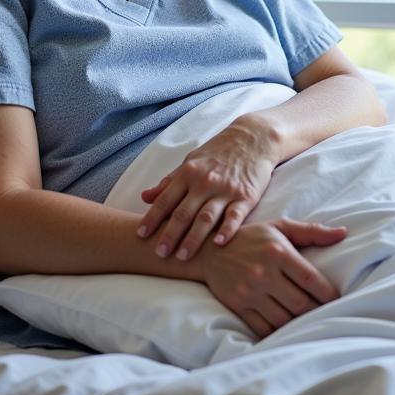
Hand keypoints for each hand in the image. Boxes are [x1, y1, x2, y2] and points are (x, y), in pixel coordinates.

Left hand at [137, 118, 278, 259]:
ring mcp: (226, 190)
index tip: (141, 235)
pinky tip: (218, 243)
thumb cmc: (219, 151)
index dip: (152, 218)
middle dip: (170, 235)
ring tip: (183, 257)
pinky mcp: (246, 196)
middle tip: (159, 254)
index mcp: (189, 173)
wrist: (253, 137)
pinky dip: (227, 230)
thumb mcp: (191, 160)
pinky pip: (235, 216)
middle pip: (184, 212)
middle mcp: (205, 182)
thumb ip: (169, 181)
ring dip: (193, 238)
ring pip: (206, 217)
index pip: (165, 199)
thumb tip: (144, 197)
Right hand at [198, 218, 346, 337]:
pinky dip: (278, 331)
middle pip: (300, 303)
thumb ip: (312, 231)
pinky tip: (287, 328)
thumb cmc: (252, 237)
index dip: (328, 294)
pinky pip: (263, 327)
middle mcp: (263, 272)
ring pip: (283, 318)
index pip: (310, 279)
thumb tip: (343, 233)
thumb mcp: (280, 227)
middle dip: (317, 311)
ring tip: (310, 322)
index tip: (338, 300)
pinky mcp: (237, 305)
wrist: (209, 249)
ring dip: (299, 323)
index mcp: (278, 251)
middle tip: (327, 314)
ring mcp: (249, 291)